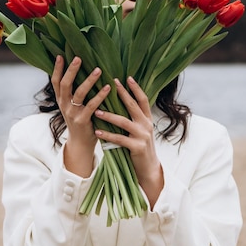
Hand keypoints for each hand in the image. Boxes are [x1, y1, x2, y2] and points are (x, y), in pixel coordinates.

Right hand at [51, 55, 110, 176]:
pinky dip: (100, 96)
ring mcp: (72, 113)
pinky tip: (108, 87)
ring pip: (79, 93)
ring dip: (88, 80)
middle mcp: (64, 105)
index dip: (57, 69)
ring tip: (99, 70)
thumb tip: (82, 70)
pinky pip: (92, 106)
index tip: (61, 55)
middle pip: (65, 84)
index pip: (56, 81)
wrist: (81, 143)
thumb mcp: (73, 106)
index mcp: (61, 100)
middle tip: (78, 58)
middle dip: (71, 70)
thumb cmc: (80, 120)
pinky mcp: (82, 120)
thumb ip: (74, 91)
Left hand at [94, 77, 163, 207]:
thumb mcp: (141, 130)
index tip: (127, 77)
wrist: (149, 168)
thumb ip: (134, 118)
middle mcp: (146, 125)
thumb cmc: (140, 147)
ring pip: (124, 122)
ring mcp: (142, 136)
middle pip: (133, 106)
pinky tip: (98, 132)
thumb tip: (122, 102)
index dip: (135, 88)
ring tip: (97, 110)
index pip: (143, 99)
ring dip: (109, 115)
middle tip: (111, 83)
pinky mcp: (137, 148)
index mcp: (147, 119)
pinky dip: (108, 135)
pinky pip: (120, 139)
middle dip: (122, 94)